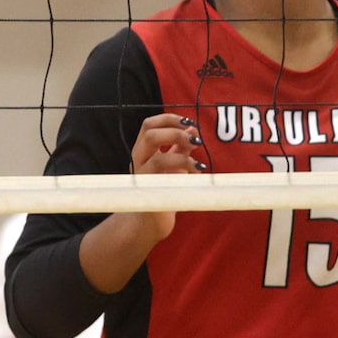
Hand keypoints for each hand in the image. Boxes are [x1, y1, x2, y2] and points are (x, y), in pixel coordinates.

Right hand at [129, 111, 207, 241]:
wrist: (150, 218)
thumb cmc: (162, 187)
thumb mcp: (173, 161)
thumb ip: (180, 145)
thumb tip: (192, 128)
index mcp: (143, 149)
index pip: (149, 124)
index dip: (169, 119)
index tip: (190, 123)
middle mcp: (139, 160)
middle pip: (150, 134)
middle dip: (176, 132)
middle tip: (196, 140)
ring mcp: (143, 178)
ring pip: (159, 160)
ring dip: (184, 158)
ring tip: (199, 164)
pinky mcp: (152, 195)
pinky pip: (168, 183)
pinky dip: (187, 177)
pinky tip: (197, 175)